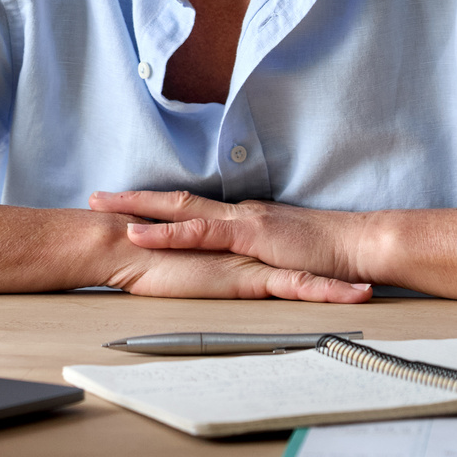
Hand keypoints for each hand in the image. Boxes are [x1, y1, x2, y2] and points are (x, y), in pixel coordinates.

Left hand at [90, 190, 379, 288]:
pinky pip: (204, 233)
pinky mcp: (252, 236)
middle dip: (133, 199)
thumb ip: (257, 253)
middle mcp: (236, 213)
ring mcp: (242, 222)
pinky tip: (144, 233)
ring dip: (141, 209)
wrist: (361, 247)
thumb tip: (236, 259)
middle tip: (95, 197)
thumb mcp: (282, 252)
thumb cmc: (327, 253)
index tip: (120, 205)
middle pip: (175, 200)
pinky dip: (171, 233)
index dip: (153, 206)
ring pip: (180, 210)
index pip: (189, 207)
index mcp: (241, 218)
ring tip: (105, 208)